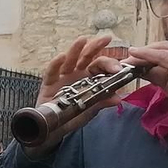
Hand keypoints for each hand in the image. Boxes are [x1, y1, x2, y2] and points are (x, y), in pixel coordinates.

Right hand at [29, 35, 132, 155]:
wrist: (54, 128)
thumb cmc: (73, 116)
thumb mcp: (90, 109)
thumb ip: (102, 102)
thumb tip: (118, 98)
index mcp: (90, 78)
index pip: (101, 66)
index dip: (110, 65)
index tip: (118, 68)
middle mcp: (77, 74)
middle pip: (86, 57)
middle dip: (95, 47)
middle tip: (106, 39)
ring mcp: (62, 77)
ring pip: (70, 60)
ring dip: (76, 49)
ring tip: (82, 40)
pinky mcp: (49, 83)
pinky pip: (52, 72)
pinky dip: (56, 64)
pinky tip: (61, 57)